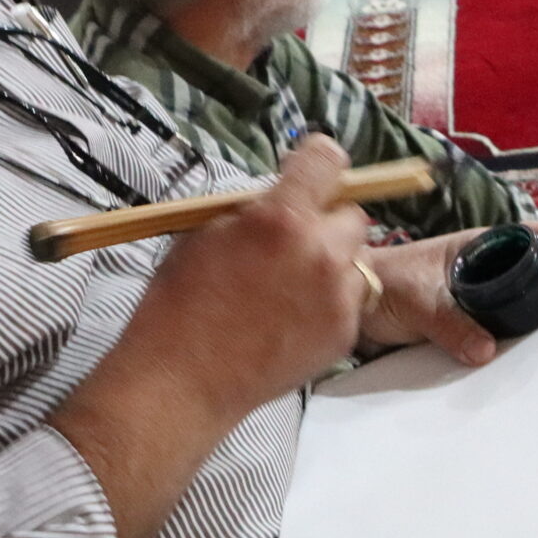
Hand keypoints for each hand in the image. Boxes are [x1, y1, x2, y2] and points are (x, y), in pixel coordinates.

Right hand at [52, 137, 368, 537]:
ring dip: (333, 265)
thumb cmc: (180, 301)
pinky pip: (351, 302)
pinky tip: (293, 318)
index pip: (329, 159)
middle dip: (327, 223)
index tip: (308, 175)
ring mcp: (339, 296)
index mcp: (282, 217)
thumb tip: (281, 198)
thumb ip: (253, 211)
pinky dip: (330, 303)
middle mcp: (321, 252)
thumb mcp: (206, 233)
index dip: (317, 164)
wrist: (185, 378)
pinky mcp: (345, 333)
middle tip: (295, 243)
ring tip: (292, 287)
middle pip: (353, 216)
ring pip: (356, 262)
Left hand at [355, 218, 537, 365]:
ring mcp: (490, 295)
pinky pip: (517, 328)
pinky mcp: (482, 323)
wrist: (357, 305)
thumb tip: (487, 351)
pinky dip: (534, 339)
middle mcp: (493, 266)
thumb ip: (450, 325)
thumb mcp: (418, 303)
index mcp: (482, 245)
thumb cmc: (383, 286)